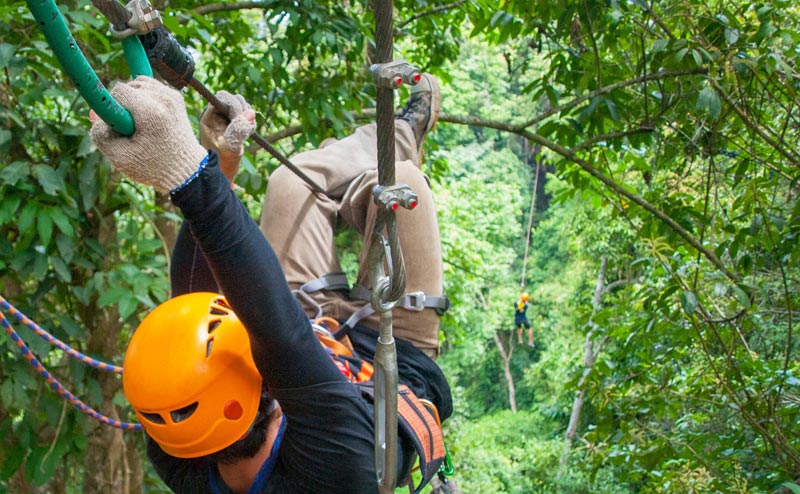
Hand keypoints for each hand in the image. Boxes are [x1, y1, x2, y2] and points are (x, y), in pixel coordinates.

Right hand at [90, 76, 206, 193]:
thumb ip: (100, 134)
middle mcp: (164, 98)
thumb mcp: (120, 157)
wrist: (187, 171)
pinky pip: (151, 88)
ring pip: (139, 84)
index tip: (118, 124)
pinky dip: (145, 99)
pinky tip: (148, 119)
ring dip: (133, 100)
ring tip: (139, 123)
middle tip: (130, 128)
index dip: (112, 107)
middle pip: (129, 85)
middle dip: (123, 104)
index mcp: (151, 111)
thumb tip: (94, 112)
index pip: (119, 90)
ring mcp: (173, 96)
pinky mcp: (176, 97)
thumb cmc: (154, 167)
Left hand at [199, 91, 255, 181]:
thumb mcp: (231, 147)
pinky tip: (248, 132)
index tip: (239, 118)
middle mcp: (216, 115)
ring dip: (248, 115)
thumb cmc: (222, 162)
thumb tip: (251, 112)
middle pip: (232, 98)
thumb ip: (239, 131)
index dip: (234, 105)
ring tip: (247, 131)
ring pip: (240, 105)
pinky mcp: (233, 122)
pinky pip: (245, 114)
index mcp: (209, 118)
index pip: (222, 98)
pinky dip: (250, 121)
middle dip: (242, 109)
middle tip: (245, 126)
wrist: (222, 171)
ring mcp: (225, 118)